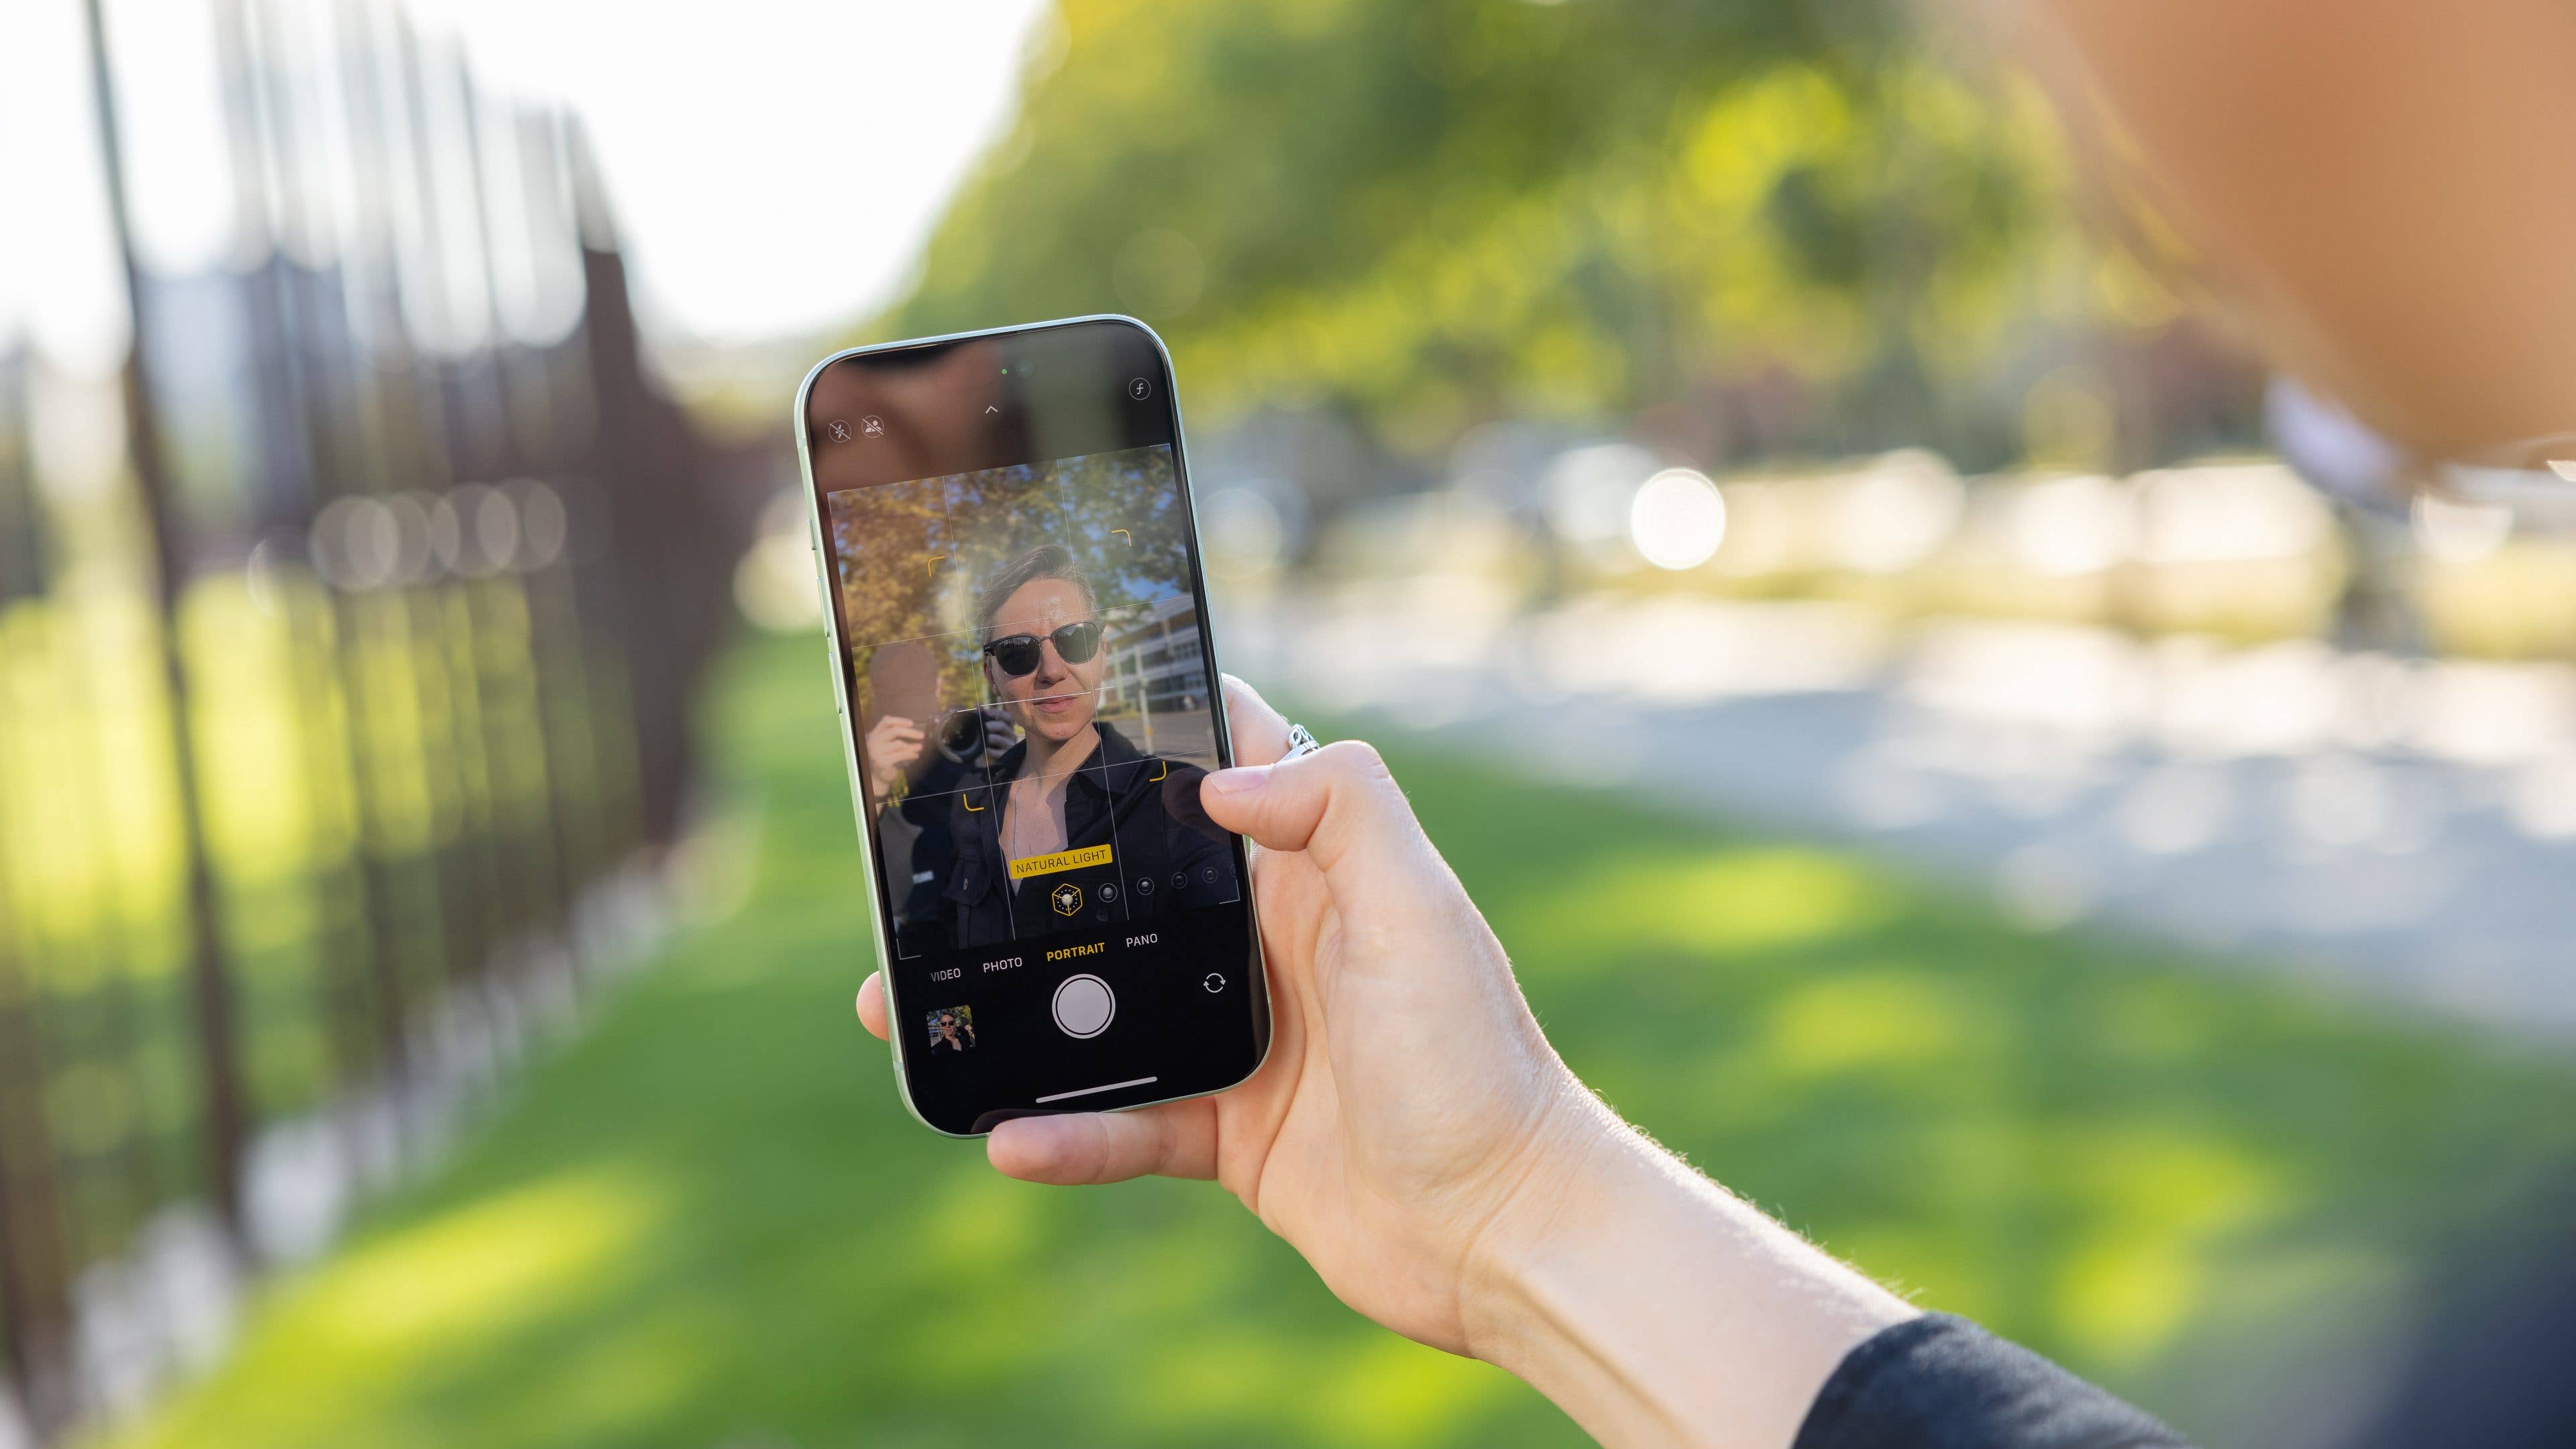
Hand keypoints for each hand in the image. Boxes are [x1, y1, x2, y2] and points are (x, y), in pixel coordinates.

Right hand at [854, 677, 1910, 1447]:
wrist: (1509, 1231)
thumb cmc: (1480, 1065)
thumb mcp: (1422, 913)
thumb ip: (1343, 813)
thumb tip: (1225, 779)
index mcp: (1317, 878)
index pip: (1223, 776)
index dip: (1150, 732)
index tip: (1050, 698)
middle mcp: (1275, 949)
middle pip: (1132, 894)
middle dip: (1034, 881)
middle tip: (929, 868)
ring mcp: (1247, 1041)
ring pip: (1104, 1011)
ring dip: (1017, 1011)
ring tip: (908, 1007)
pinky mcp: (1234, 1132)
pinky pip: (1128, 1125)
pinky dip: (1069, 1134)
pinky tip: (1006, 1136)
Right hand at [862, 715, 923, 799]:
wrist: (879, 776)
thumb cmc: (886, 757)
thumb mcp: (887, 744)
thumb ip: (895, 736)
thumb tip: (915, 729)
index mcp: (875, 734)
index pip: (886, 721)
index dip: (900, 720)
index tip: (912, 723)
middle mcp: (873, 741)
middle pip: (894, 731)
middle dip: (910, 732)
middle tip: (922, 735)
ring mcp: (876, 752)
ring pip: (899, 744)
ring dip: (912, 746)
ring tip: (920, 747)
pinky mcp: (882, 762)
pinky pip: (900, 755)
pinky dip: (910, 754)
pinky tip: (916, 755)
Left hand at [970, 707, 1015, 765]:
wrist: (986, 762)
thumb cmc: (987, 742)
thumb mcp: (985, 729)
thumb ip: (983, 716)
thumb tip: (977, 704)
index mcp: (1008, 727)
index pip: (1008, 717)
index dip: (997, 713)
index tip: (986, 712)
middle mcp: (1011, 735)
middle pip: (1002, 726)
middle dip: (990, 725)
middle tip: (981, 726)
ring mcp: (1009, 746)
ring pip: (999, 739)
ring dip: (987, 737)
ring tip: (980, 737)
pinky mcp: (1005, 757)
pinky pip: (997, 752)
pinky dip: (988, 750)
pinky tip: (982, 749)